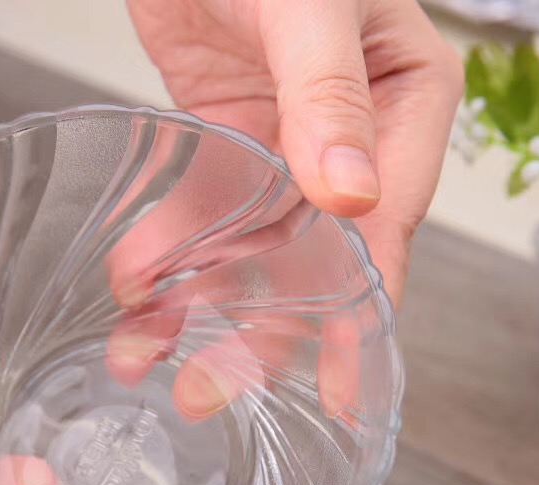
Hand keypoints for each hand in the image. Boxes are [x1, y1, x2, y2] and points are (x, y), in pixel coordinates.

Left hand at [118, 0, 461, 419]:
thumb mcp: (308, 4)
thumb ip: (329, 96)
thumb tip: (350, 200)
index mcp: (405, 102)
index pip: (387, 227)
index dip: (362, 312)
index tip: (342, 391)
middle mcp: (352, 132)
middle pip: (315, 254)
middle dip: (262, 327)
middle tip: (206, 390)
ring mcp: (287, 136)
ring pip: (253, 244)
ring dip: (200, 301)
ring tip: (141, 356)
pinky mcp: (228, 129)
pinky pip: (204, 208)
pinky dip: (169, 249)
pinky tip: (133, 289)